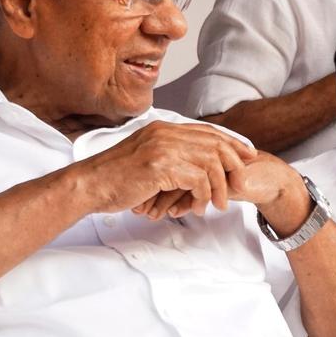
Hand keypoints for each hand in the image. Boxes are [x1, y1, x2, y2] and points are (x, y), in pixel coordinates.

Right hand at [74, 121, 256, 217]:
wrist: (88, 185)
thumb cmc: (114, 178)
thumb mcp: (145, 159)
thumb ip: (168, 156)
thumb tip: (194, 168)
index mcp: (163, 129)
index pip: (207, 131)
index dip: (231, 142)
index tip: (247, 155)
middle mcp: (165, 133)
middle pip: (215, 143)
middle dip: (234, 163)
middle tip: (242, 183)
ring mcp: (162, 148)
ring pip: (210, 162)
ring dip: (218, 186)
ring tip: (218, 204)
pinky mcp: (160, 166)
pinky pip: (197, 179)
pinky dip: (202, 195)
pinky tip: (198, 207)